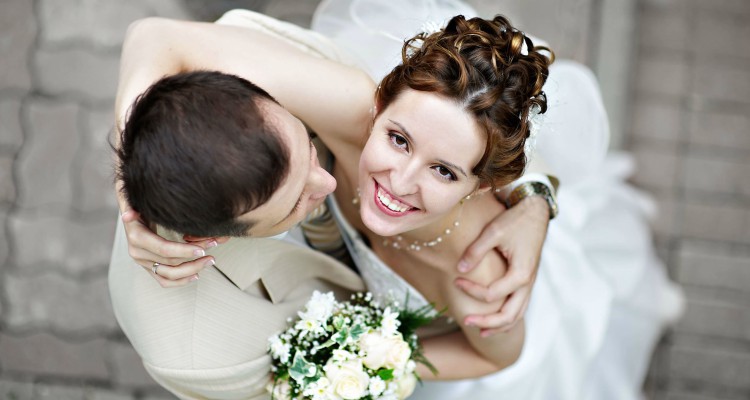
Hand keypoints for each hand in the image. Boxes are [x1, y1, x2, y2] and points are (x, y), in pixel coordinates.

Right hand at [117, 185, 226, 286]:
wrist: (134, 208)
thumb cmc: (140, 199)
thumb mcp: (136, 197)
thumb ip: (132, 204)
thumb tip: (127, 216)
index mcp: (136, 237)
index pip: (164, 249)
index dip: (184, 251)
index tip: (203, 249)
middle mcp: (138, 252)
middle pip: (171, 262)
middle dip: (195, 257)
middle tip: (214, 247)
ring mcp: (143, 262)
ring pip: (170, 275)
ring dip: (192, 270)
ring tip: (210, 260)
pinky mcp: (149, 267)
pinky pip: (164, 281)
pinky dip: (181, 281)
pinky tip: (196, 275)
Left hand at [455, 196, 548, 336]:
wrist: (535, 211)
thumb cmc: (515, 220)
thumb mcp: (493, 232)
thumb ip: (475, 251)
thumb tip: (459, 270)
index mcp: (521, 273)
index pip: (492, 294)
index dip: (471, 290)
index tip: (456, 280)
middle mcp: (528, 283)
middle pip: (509, 315)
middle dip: (487, 323)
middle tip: (465, 321)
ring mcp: (529, 284)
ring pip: (517, 315)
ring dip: (499, 326)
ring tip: (481, 333)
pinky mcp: (527, 280)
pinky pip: (519, 306)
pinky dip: (508, 317)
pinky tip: (495, 320)